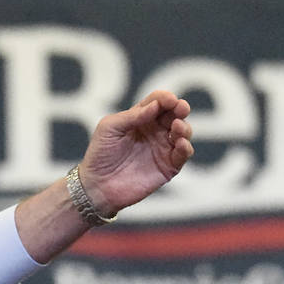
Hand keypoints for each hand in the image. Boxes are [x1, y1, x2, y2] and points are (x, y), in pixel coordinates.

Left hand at [78, 89, 192, 214]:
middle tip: (181, 108)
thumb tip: (155, 105)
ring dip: (184, 127)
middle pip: (174, 114)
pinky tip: (180, 143)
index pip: (158, 102)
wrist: (97, 185)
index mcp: (140, 118)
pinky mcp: (168, 166)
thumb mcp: (109, 128)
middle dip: (180, 109)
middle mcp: (154, 131)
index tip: (169, 100)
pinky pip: (183, 154)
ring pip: (183, 132)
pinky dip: (186, 147)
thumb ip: (132, 116)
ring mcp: (162, 148)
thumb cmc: (99, 154)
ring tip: (177, 127)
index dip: (165, 98)